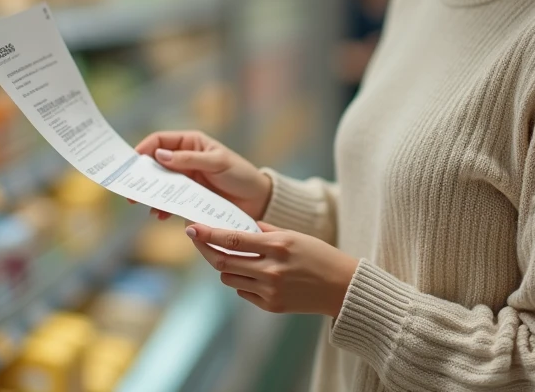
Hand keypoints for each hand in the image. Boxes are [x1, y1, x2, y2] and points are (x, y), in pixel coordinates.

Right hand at [132, 130, 271, 220]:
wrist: (257, 201)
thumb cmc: (240, 175)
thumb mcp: (217, 163)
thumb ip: (189, 159)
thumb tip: (160, 155)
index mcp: (191, 143)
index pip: (160, 141)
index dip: (144, 149)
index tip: (132, 162)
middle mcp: (185, 160)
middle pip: (155, 164)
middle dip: (142, 175)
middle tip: (130, 188)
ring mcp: (186, 180)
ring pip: (160, 184)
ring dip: (150, 193)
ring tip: (144, 204)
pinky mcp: (189, 198)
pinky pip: (169, 200)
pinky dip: (162, 207)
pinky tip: (160, 214)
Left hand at [185, 222, 357, 317]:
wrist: (342, 287)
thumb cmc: (319, 255)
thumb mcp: (294, 235)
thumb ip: (265, 231)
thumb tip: (239, 227)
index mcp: (278, 246)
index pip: (233, 240)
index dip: (208, 234)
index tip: (192, 228)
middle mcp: (271, 270)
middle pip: (224, 262)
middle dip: (207, 250)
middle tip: (199, 240)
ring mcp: (270, 290)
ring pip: (229, 278)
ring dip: (226, 266)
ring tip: (233, 257)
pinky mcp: (271, 306)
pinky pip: (243, 292)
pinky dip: (242, 282)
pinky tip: (254, 274)